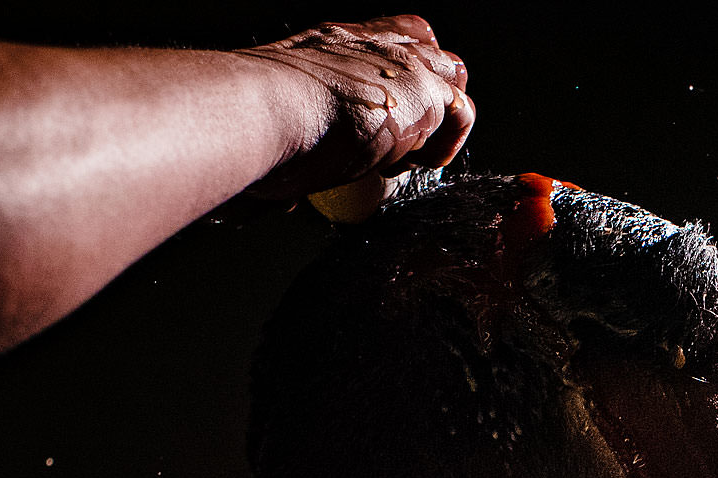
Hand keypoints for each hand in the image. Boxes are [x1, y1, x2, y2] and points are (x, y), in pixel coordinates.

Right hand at [239, 16, 474, 201]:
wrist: (262, 110)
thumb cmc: (255, 125)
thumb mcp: (282, 126)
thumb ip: (296, 149)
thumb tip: (284, 199)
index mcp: (333, 45)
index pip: (387, 38)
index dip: (401, 72)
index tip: (389, 116)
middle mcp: (369, 45)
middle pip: (429, 53)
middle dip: (427, 97)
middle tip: (401, 142)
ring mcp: (400, 64)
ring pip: (450, 79)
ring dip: (437, 122)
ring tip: (403, 157)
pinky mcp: (423, 91)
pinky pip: (461, 112)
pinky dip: (445, 143)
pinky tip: (413, 162)